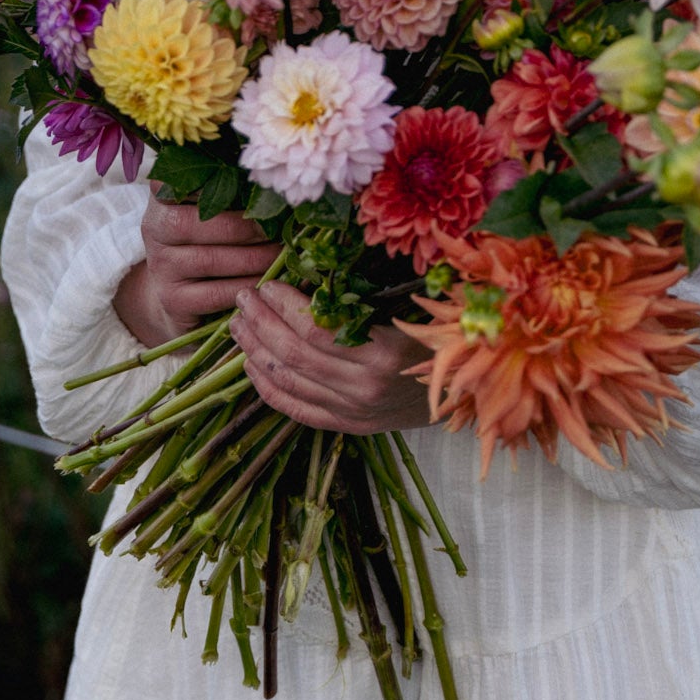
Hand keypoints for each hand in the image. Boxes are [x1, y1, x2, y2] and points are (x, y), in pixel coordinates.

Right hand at [113, 189, 280, 347]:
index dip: (198, 181)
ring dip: (251, 257)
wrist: (180, 297)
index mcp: (163, 201)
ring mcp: (161, 267)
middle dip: (241, 227)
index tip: (238, 184)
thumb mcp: (207, 216)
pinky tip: (267, 280)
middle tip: (276, 229)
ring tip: (279, 254)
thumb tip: (271, 188)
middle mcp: (154, 231)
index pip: (168, 182)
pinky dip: (245, 285)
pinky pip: (214, 292)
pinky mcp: (173, 300)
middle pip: (192, 224)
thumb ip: (226, 196)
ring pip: (208, 259)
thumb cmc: (204, 244)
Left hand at [230, 280, 431, 434]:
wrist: (461, 394)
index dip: (284, 305)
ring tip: (238, 325)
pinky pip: (295, 409)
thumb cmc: (437, 341)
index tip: (268, 284)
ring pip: (288, 381)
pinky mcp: (346, 426)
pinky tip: (250, 364)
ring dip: (255, 350)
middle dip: (261, 322)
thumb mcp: (413, 311)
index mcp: (385, 351)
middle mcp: (364, 385)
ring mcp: (353, 410)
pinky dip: (266, 387)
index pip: (317, 328)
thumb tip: (313, 272)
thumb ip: (366, 298)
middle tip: (243, 297)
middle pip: (294, 354)